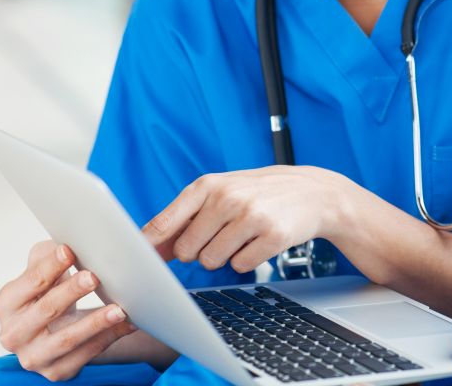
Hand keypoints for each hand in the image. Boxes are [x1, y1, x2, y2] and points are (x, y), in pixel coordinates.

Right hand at [0, 240, 136, 380]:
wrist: (56, 328)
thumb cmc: (48, 293)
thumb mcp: (43, 272)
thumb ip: (46, 255)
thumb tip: (65, 243)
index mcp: (5, 304)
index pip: (30, 282)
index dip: (50, 266)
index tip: (70, 250)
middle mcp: (13, 334)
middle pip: (46, 310)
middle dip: (71, 292)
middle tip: (94, 277)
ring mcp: (33, 356)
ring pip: (66, 339)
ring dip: (94, 323)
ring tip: (118, 308)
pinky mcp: (56, 370)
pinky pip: (86, 354)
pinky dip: (109, 338)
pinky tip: (127, 323)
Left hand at [142, 165, 348, 272]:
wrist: (314, 192)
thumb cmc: (259, 193)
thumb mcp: (221, 194)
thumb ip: (184, 219)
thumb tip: (149, 248)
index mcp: (207, 185)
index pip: (164, 223)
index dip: (148, 247)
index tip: (137, 264)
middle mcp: (227, 198)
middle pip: (187, 251)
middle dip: (200, 251)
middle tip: (222, 235)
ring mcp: (251, 216)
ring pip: (212, 261)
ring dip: (225, 256)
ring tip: (244, 235)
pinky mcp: (273, 236)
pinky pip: (240, 266)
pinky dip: (247, 260)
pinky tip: (261, 240)